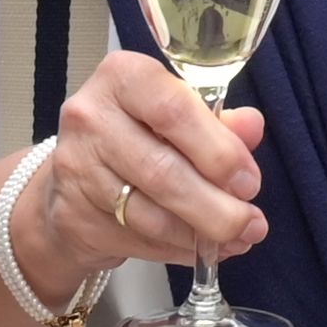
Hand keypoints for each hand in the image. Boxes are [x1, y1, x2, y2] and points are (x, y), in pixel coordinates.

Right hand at [20, 53, 264, 283]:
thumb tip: (252, 126)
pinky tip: (201, 249)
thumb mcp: (177, 116)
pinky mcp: (73, 215)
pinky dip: (177, 249)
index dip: (218, 152)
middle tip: (251, 223)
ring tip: (237, 239)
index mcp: (122, 77)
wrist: (73, 178)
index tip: (248, 181)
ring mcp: (77, 168)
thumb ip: (217, 122)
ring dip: (201, 234)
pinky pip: (137, 240)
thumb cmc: (136, 135)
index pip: (174, 111)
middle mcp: (91, 117)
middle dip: (217, 206)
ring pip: (150, 215)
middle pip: (163, 171)